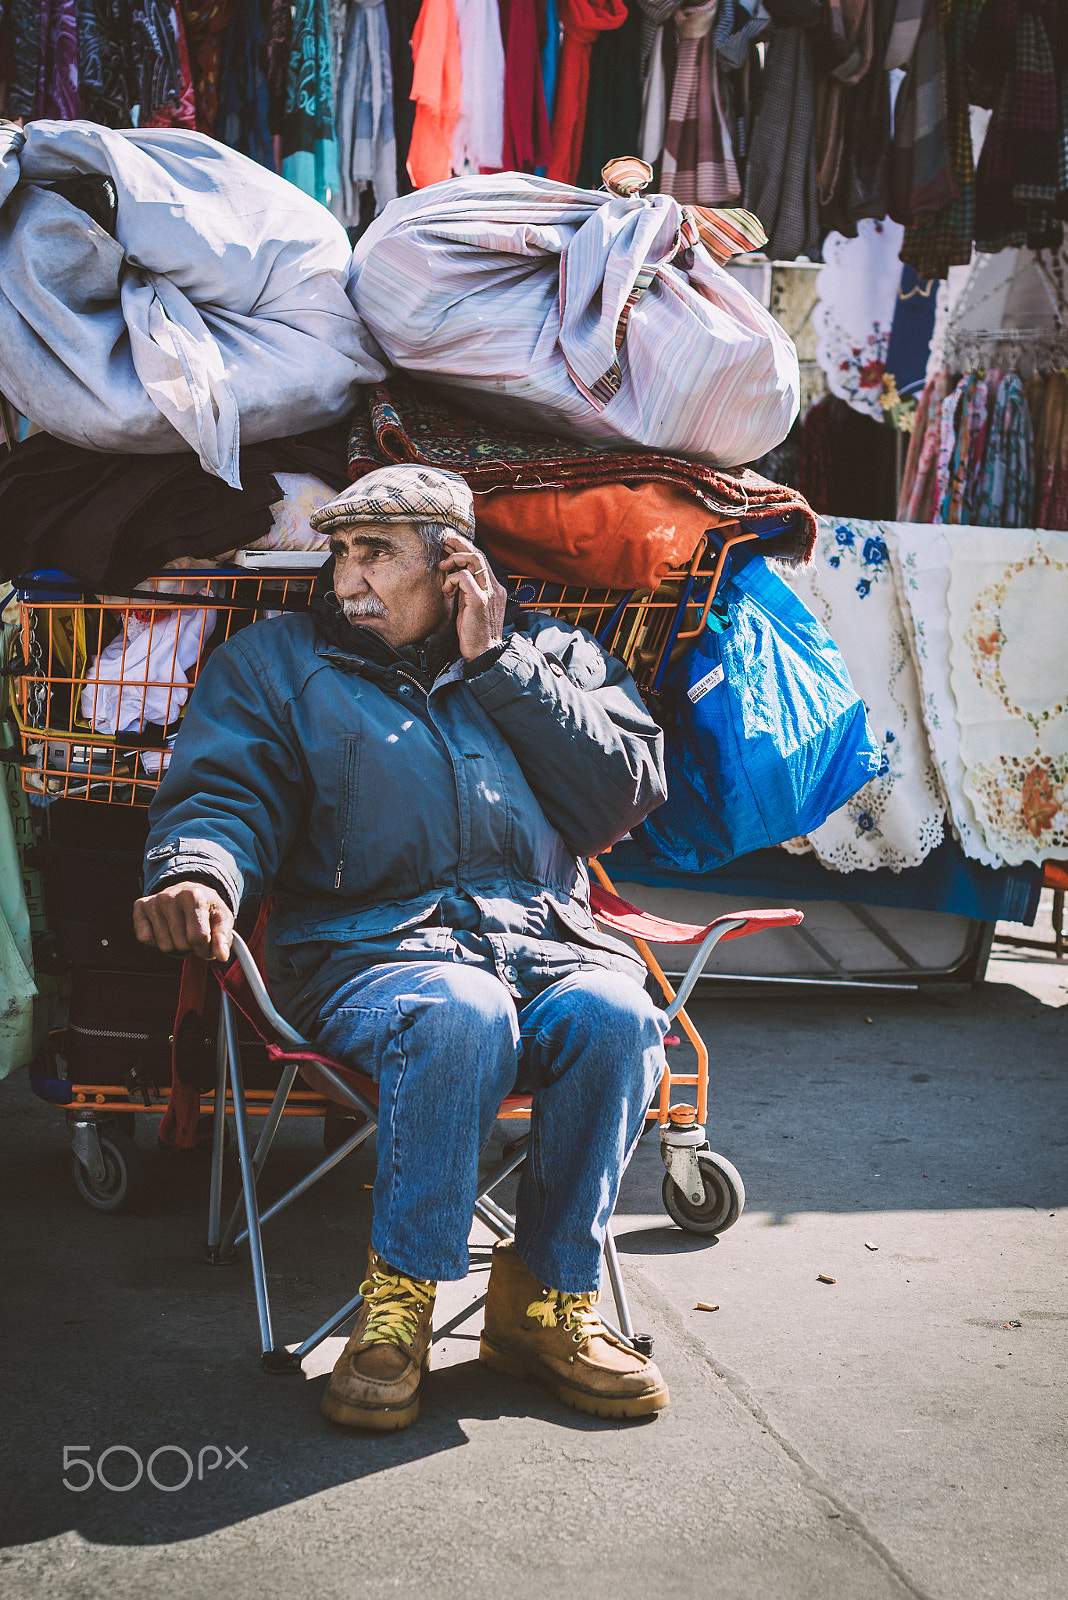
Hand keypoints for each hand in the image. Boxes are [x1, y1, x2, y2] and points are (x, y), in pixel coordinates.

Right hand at [133, 881, 234, 961]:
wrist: (189, 891)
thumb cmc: (207, 908)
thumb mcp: (222, 919)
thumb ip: (223, 938)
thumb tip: (222, 956)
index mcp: (194, 896)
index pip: (198, 938)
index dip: (205, 949)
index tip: (208, 945)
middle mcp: (171, 896)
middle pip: (181, 944)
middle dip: (190, 946)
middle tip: (194, 934)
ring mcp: (154, 901)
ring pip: (164, 946)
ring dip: (175, 944)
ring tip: (181, 929)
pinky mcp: (140, 906)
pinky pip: (145, 938)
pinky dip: (157, 940)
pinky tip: (166, 927)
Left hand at [439, 532, 506, 661]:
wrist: (484, 652)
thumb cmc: (475, 632)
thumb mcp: (471, 606)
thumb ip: (467, 590)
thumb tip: (454, 576)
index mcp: (494, 588)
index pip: (482, 560)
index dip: (465, 548)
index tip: (451, 545)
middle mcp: (494, 587)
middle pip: (478, 554)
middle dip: (460, 545)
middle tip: (445, 543)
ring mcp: (489, 593)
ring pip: (474, 560)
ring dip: (455, 559)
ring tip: (443, 567)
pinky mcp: (479, 600)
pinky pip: (463, 577)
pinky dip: (451, 580)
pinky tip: (447, 591)